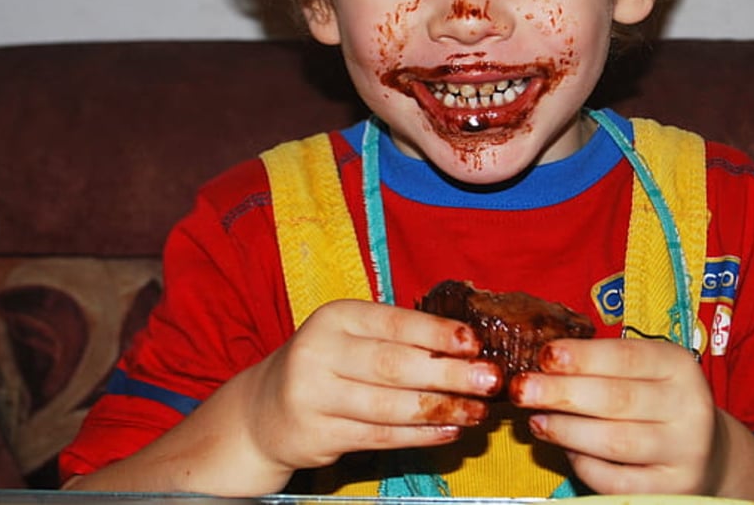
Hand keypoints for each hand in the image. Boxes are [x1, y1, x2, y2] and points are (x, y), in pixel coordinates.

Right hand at [242, 299, 502, 475]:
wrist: (264, 411)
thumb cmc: (326, 364)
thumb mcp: (351, 336)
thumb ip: (398, 338)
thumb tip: (465, 347)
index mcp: (335, 317)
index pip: (395, 323)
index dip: (438, 333)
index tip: (475, 343)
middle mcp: (320, 352)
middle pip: (396, 366)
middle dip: (449, 374)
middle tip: (489, 380)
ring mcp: (314, 396)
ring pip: (391, 407)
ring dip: (441, 410)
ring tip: (476, 411)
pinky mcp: (318, 434)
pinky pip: (381, 436)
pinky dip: (420, 435)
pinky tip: (448, 431)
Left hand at [508, 337, 720, 494]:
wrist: (705, 451)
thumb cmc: (657, 401)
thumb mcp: (644, 371)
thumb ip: (603, 366)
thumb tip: (543, 366)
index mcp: (679, 366)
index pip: (626, 356)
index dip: (583, 357)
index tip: (546, 355)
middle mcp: (689, 407)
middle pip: (617, 399)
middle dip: (562, 393)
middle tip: (524, 389)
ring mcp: (684, 452)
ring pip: (614, 441)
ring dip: (566, 429)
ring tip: (536, 420)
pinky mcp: (671, 489)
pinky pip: (615, 479)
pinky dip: (583, 463)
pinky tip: (564, 448)